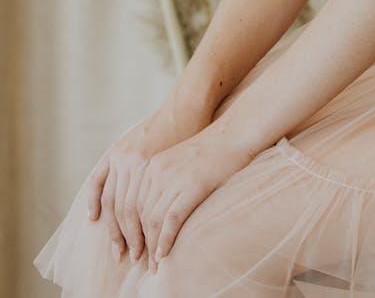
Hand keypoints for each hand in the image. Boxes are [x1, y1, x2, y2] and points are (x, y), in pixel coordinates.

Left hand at [87, 94, 210, 265]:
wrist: (233, 133)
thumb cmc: (206, 148)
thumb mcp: (172, 158)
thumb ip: (156, 178)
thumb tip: (146, 211)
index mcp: (145, 162)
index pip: (122, 201)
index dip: (118, 227)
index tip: (121, 246)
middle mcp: (153, 169)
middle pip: (132, 212)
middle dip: (131, 239)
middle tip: (133, 259)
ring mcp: (171, 177)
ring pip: (150, 219)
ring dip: (149, 245)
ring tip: (152, 263)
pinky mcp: (190, 186)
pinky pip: (170, 220)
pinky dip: (165, 240)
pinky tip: (164, 254)